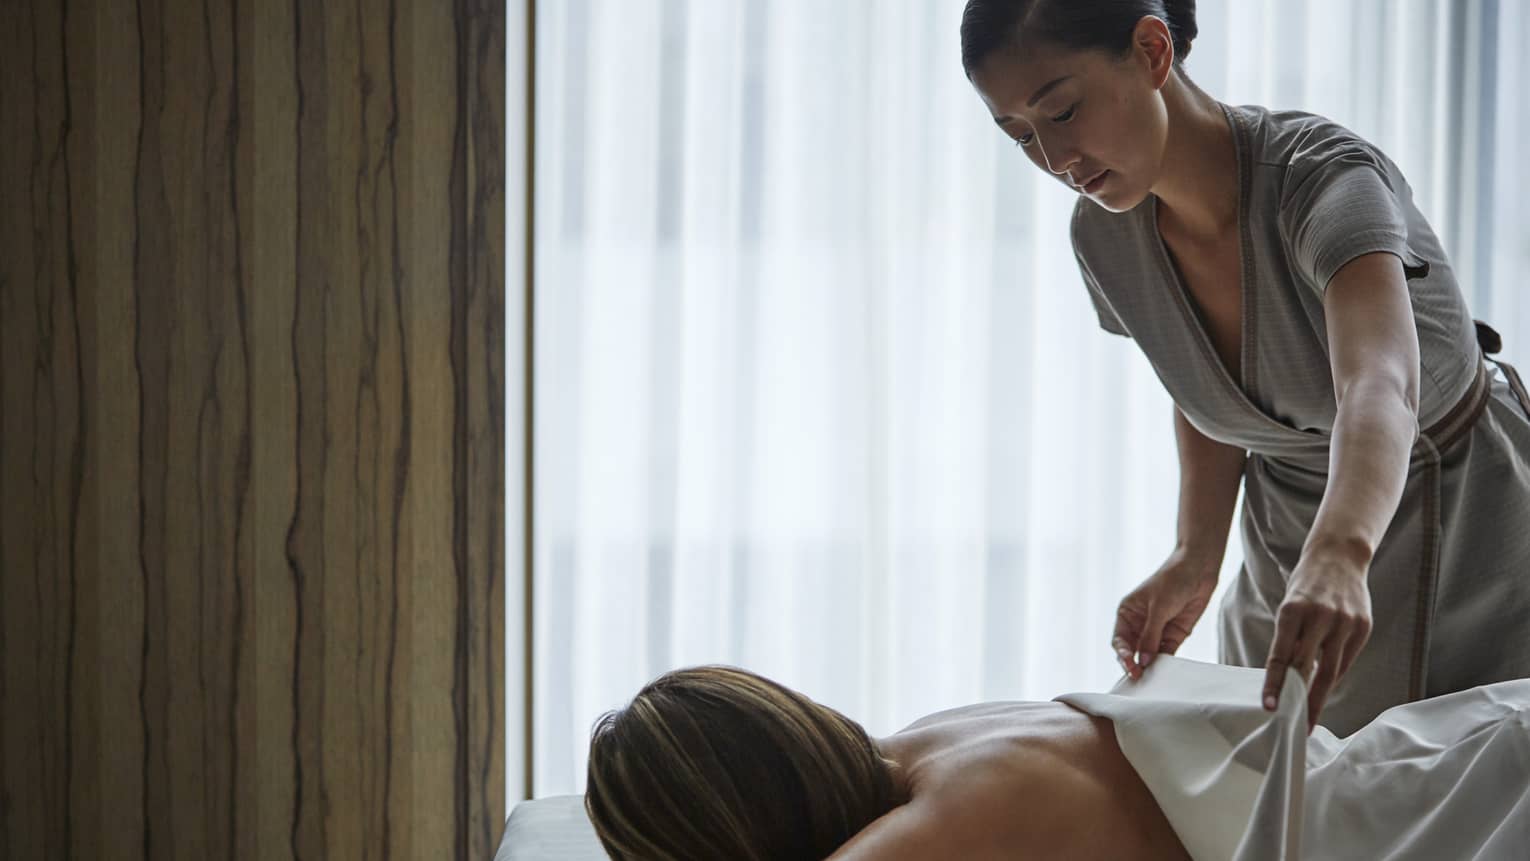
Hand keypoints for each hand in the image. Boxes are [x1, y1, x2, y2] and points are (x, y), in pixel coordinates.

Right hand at [1112, 549, 1218, 679]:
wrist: (1199, 569)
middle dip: (1134, 664)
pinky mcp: (1173, 636)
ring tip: (1152, 679)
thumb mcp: (1159, 607)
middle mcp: (1139, 625)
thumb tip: (1144, 661)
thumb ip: (1151, 636)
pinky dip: (1165, 664)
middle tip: (1139, 677)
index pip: (1120, 640)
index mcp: (1127, 614)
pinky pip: (1166, 655)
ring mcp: (1156, 631)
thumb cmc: (1173, 580)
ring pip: (1148, 656)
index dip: (1123, 655)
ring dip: (1149, 667)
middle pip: (1132, 651)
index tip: (1131, 666)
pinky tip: (1166, 672)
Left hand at [1262, 550, 1372, 733]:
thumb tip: (1286, 678)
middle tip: (1294, 724)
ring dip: (1320, 695)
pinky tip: (1326, 687)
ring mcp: (1345, 622)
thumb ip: (1290, 639)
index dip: (1274, 684)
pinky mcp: (1363, 627)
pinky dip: (1335, 674)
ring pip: (1331, 669)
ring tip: (1310, 716)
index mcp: (1293, 611)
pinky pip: (1346, 660)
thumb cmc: (1306, 586)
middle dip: (1301, 699)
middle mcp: (1320, 617)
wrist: (1339, 557)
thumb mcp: (1289, 606)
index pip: (1281, 656)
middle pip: (1308, 668)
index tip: (1270, 707)